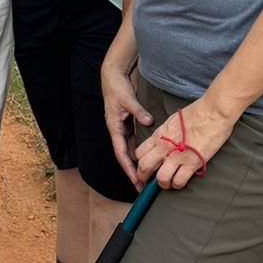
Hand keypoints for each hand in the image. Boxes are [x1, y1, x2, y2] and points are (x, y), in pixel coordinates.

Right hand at [101, 47, 151, 184]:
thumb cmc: (117, 88)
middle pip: (125, 156)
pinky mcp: (128, 123)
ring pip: (130, 150)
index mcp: (114, 127)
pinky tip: (150, 158)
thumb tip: (149, 122)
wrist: (113, 75)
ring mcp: (123, 127)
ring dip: (137, 163)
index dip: (128, 168)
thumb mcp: (128, 99)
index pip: (121, 153)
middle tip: (142, 187)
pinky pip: (134, 141)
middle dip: (133, 171)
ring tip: (147, 177)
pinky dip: (140, 151)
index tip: (135, 180)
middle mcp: (118, 130)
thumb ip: (138, 111)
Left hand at [134, 94, 237, 189]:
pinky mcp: (192, 163)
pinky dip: (178, 185)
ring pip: (161, 179)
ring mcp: (177, 156)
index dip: (139, 163)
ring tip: (167, 183)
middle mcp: (164, 146)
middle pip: (144, 167)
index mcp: (159, 135)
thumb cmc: (196, 113)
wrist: (213, 112)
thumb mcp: (172, 121)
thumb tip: (161, 143)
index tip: (143, 168)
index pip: (138, 153)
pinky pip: (179, 181)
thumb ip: (164, 134)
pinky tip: (180, 181)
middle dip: (144, 178)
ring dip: (163, 184)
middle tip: (148, 182)